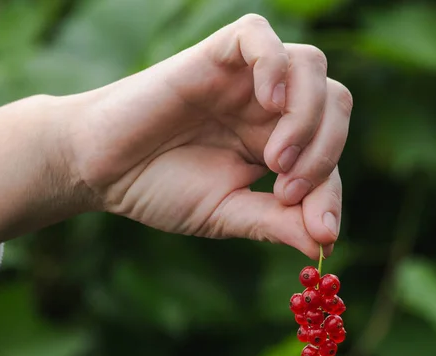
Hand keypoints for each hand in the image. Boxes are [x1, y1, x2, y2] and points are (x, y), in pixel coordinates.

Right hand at [67, 14, 352, 258]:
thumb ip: (275, 222)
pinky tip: (267, 102)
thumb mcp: (226, 214)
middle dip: (327, 150)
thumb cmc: (159, 190)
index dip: (332, 192)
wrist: (100, 170)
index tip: (322, 232)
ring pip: (310, 65)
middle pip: (335, 101)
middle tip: (286, 188)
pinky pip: (258, 33)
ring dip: (306, 116)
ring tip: (273, 159)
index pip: (330, 155)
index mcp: (276, 141)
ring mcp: (243, 76)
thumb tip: (325, 243)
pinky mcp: (213, 54)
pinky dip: (274, 63)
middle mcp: (268, 105)